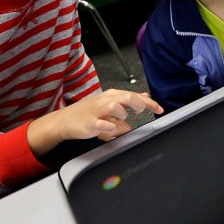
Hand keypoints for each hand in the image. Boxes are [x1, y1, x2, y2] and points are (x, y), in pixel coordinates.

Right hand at [27, 89, 162, 155]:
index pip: (134, 95)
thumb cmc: (87, 113)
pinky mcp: (90, 123)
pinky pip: (103, 124)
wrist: (64, 121)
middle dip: (138, 104)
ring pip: (116, 108)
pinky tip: (110, 128)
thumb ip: (127, 100)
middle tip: (139, 113)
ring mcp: (97, 112)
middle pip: (127, 97)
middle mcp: (105, 101)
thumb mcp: (109, 102)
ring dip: (122, 116)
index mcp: (111, 96)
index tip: (160, 109)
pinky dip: (110, 127)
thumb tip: (144, 96)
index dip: (149, 102)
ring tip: (119, 121)